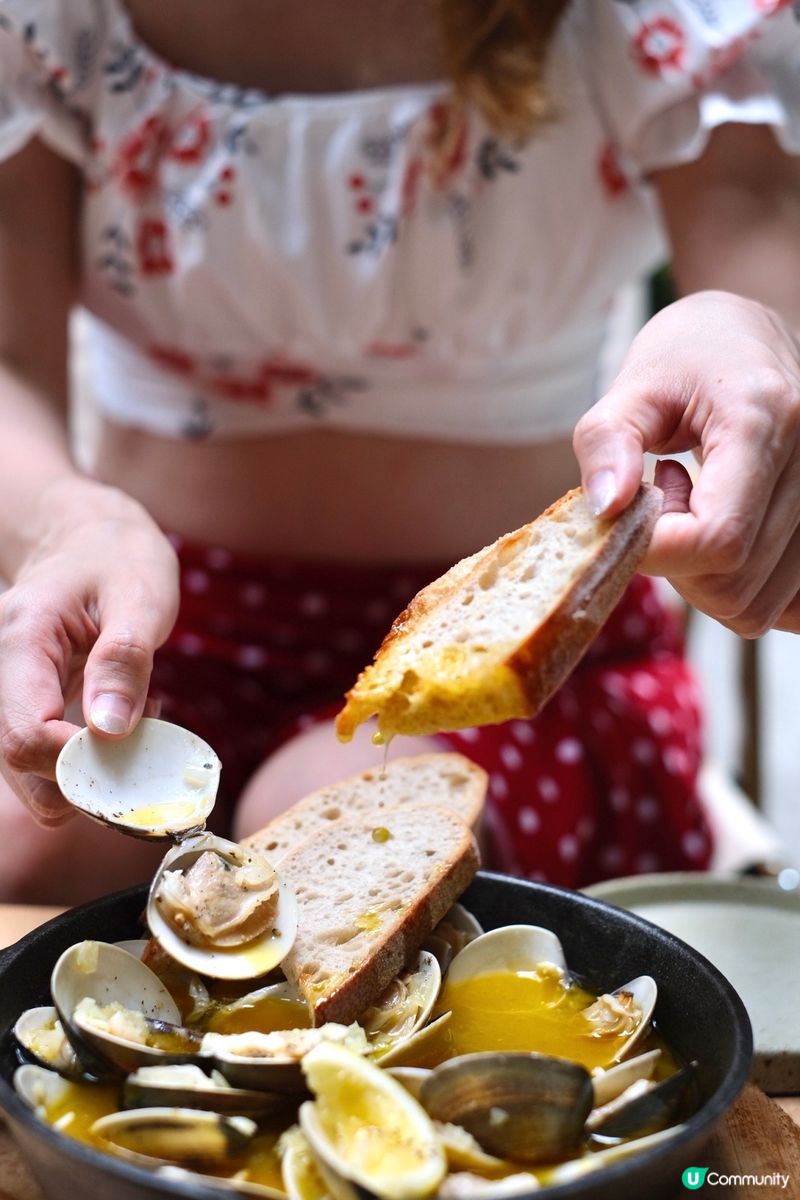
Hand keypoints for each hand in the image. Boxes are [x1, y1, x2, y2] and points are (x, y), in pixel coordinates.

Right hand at [0, 479, 178, 824]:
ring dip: (94, 770)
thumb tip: (110, 731)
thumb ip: (124, 660)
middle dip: (88, 779)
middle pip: (21, 768)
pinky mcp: (31, 707)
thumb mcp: (138, 595)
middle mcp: (2, 677)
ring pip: (34, 774)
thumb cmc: (118, 557)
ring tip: (141, 721)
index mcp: (21, 644)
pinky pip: (51, 758)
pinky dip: (93, 758)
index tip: (138, 755)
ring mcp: (13, 696)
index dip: (78, 763)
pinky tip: (127, 719)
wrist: (91, 535)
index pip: (26, 735)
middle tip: (148, 745)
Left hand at [573, 291, 799, 635]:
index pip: (718, 538)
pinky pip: (785, 608)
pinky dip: (740, 590)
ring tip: (694, 508)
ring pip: (755, 606)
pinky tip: (725, 533)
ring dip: (704, 577)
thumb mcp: (631, 389)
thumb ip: (607, 445)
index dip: (657, 549)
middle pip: (733, 582)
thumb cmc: (685, 358)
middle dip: (674, 563)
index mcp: (764, 419)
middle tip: (660, 500)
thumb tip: (605, 509)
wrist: (748, 336)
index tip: (629, 512)